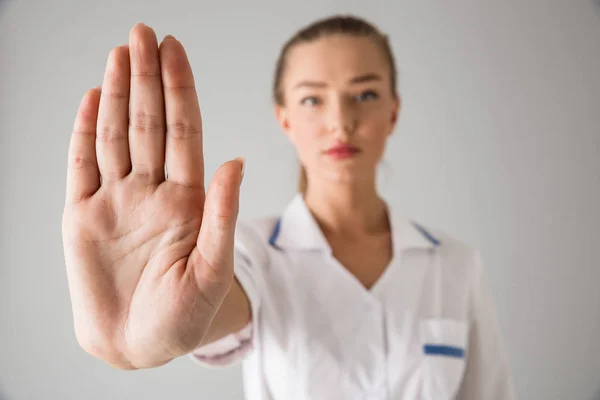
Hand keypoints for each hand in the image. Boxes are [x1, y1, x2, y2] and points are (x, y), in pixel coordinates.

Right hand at [62, 23, 243, 368]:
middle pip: (150, 123)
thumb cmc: (185, 315)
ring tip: (120, 54)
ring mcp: (117, 200)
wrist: (139, 344)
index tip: (174, 51)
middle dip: (147, 78)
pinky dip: (85, 131)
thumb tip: (236, 161)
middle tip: (143, 33)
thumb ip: (223, 214)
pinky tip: (94, 99)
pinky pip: (82, 164)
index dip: (180, 91)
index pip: (184, 132)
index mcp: (187, 200)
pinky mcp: (83, 216)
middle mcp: (152, 191)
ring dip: (118, 94)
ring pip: (117, 134)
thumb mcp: (213, 267)